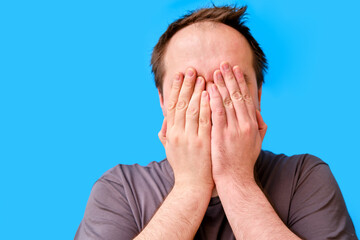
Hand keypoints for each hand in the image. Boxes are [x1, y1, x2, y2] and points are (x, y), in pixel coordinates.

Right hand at [158, 68, 212, 189]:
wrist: (192, 185)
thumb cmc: (182, 165)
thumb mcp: (169, 148)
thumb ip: (166, 131)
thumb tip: (165, 117)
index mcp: (170, 132)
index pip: (172, 105)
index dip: (175, 88)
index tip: (179, 75)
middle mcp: (177, 133)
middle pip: (181, 104)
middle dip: (186, 85)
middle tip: (191, 69)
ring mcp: (190, 138)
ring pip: (192, 109)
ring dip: (197, 92)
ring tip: (202, 77)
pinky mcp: (202, 143)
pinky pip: (205, 121)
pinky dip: (206, 106)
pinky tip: (210, 94)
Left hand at [208, 62, 266, 182]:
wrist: (236, 179)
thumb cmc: (244, 161)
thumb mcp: (257, 142)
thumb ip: (260, 126)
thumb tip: (259, 112)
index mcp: (253, 124)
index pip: (247, 98)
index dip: (241, 83)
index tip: (236, 70)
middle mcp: (246, 124)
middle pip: (238, 96)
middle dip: (231, 78)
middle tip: (225, 64)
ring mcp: (234, 129)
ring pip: (228, 101)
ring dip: (222, 84)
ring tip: (215, 71)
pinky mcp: (222, 135)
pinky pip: (217, 113)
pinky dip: (214, 99)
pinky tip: (210, 88)